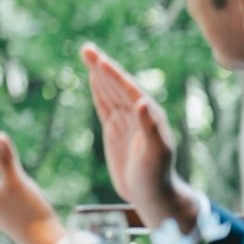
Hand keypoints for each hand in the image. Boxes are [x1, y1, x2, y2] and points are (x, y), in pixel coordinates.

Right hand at [82, 43, 193, 229]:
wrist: (152, 195)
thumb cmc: (157, 176)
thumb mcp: (156, 153)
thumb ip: (151, 128)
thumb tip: (143, 102)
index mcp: (149, 116)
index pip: (128, 89)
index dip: (113, 74)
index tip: (98, 59)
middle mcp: (139, 115)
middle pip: (117, 86)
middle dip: (102, 67)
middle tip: (86, 49)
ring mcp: (127, 122)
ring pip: (110, 92)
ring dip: (98, 75)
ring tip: (87, 56)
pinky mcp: (116, 131)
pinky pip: (105, 106)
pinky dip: (98, 92)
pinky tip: (93, 81)